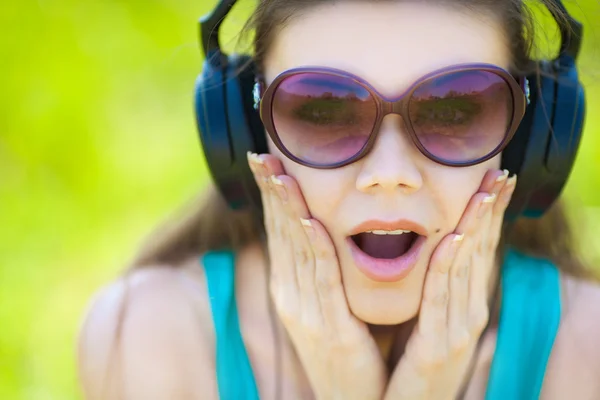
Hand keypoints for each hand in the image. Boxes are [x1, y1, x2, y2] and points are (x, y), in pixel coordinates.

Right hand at [247, 152, 386, 399]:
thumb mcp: (329, 303)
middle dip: (272, 192)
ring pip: (297, 250)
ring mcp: (307, 312)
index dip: (272, 195)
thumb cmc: (348, 346)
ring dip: (287, 208)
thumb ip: (324, 270)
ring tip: (279, 173)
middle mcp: (292, 296)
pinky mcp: (330, 329)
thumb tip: (321, 232)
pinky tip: (309, 220)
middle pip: (281, 234)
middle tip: (262, 154)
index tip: (266, 160)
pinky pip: (323, 281)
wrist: (352, 397)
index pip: (280, 231)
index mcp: (293, 288)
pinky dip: (314, 247)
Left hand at [383, 169, 516, 399]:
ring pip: (467, 267)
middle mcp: (468, 312)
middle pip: (481, 252)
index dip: (489, 214)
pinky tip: (456, 238)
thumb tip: (433, 253)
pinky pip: (442, 296)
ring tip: (485, 192)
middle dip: (490, 211)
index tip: (494, 180)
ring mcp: (458, 328)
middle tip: (500, 173)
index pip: (479, 250)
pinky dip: (449, 264)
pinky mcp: (439, 345)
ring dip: (477, 226)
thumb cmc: (413, 363)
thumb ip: (434, 289)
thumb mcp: (429, 320)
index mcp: (464, 303)